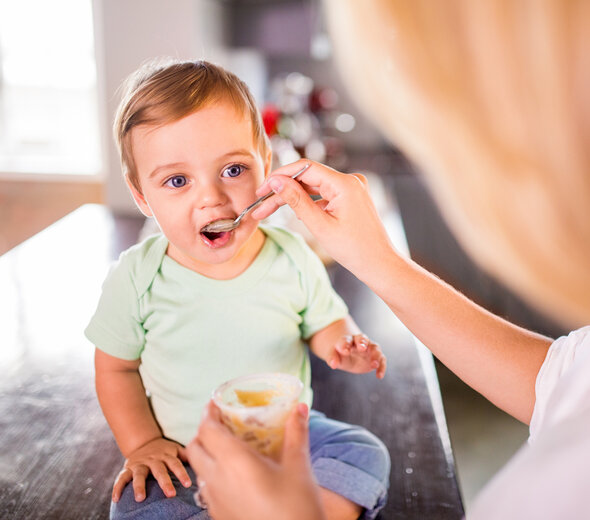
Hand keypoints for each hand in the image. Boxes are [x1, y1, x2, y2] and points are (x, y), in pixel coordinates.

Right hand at [112, 437, 190, 502]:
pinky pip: (121, 478)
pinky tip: (116, 499)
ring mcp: (139, 464)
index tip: (187, 484)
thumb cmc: (164, 450)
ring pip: (139, 475)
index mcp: (166, 455)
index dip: (181, 473)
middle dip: (165, 482)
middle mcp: (153, 460)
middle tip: (171, 494)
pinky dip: (117, 488)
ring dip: (139, 486)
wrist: (143, 442)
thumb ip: (186, 455)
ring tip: (140, 498)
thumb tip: (202, 459)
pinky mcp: (127, 469)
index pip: (175, 464)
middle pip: (159, 470)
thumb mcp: (175, 449)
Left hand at [186, 402, 325, 519]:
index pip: (207, 429)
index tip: (217, 402)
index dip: (209, 412)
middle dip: (204, 431)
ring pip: (198, 469)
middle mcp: (218, 480)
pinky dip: (212, 474)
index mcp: (235, 462)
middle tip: (223, 422)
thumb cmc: (298, 508)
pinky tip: (235, 474)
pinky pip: (206, 488)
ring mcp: (215, 500)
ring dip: (206, 453)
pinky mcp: (219, 515)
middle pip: (194, 446)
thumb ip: (296, 433)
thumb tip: (299, 408)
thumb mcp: (299, 467)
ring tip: (228, 447)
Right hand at [253, 160, 395, 283]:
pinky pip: (323, 195)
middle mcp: (350, 181)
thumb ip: (297, 201)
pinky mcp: (350, 198)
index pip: (305, 168)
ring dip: (292, 198)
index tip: (263, 188)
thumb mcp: (320, 226)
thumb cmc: (356, 249)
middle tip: (261, 204)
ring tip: (269, 210)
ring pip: (313, 188)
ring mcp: (351, 189)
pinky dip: (308, 203)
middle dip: (282, 191)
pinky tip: (295, 214)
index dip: (280, 176)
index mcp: (345, 184)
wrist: (379, 264)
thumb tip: (277, 182)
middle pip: (307, 179)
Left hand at [329, 334, 386, 378]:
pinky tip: (379, 376)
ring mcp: (369, 348)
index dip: (345, 345)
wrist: (347, 355)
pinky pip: (382, 359)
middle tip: (362, 348)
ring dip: (375, 355)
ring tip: (374, 365)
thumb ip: (332, 358)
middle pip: (362, 338)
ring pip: (375, 347)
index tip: (345, 351)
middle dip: (362, 342)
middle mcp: (359, 341)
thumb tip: (333, 365)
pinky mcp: (375, 357)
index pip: (346, 340)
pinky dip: (382, 367)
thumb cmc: (339, 354)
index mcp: (347, 340)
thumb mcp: (333, 356)